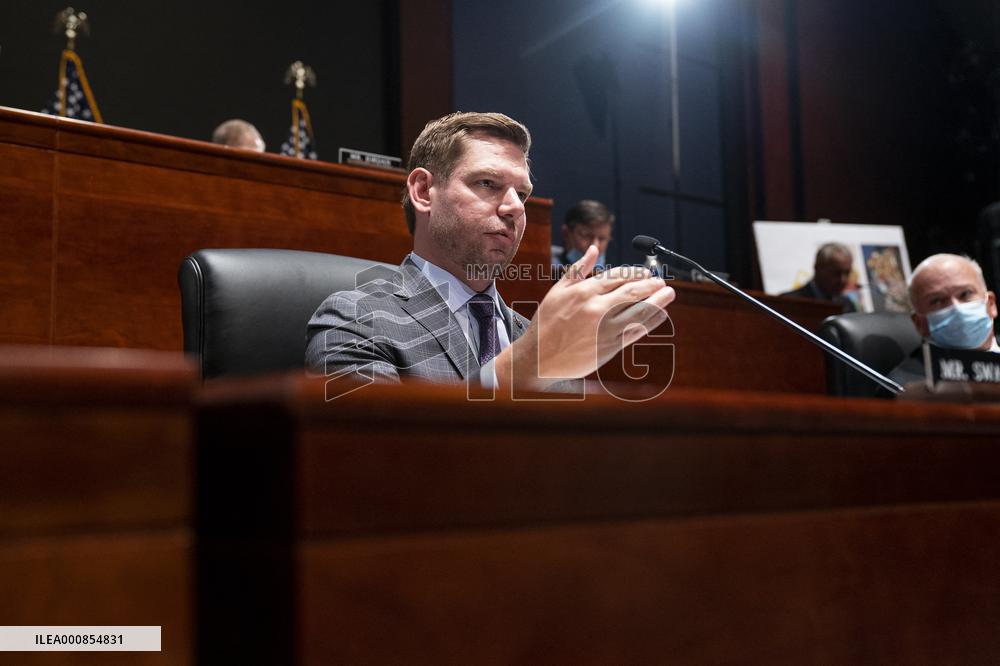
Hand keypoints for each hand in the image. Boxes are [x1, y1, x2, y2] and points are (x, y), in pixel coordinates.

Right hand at [496, 245, 674, 388]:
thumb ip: (578, 269)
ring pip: (640, 310)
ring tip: (668, 294)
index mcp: (584, 291)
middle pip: (633, 291)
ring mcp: (606, 328)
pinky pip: (637, 331)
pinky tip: (660, 315)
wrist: (539, 357)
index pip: (618, 276)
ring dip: (658, 300)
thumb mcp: (558, 291)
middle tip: (660, 281)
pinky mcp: (611, 346)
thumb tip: (593, 248)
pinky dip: (651, 321)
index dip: (636, 273)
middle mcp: (597, 308)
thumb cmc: (546, 323)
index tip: (646, 272)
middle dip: (651, 284)